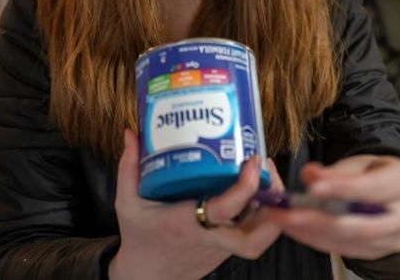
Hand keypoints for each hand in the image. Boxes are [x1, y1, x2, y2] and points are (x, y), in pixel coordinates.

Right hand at [108, 130, 284, 279]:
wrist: (146, 276)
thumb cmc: (138, 238)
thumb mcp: (126, 203)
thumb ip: (129, 168)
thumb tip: (131, 135)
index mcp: (185, 224)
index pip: (222, 211)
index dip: (244, 186)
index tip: (251, 161)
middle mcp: (208, 238)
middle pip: (255, 235)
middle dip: (271, 202)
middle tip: (268, 169)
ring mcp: (221, 247)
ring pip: (261, 235)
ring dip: (272, 206)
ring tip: (268, 174)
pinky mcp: (227, 249)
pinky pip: (254, 232)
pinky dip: (262, 212)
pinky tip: (258, 189)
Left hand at [273, 155, 399, 259]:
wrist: (394, 195)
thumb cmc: (375, 174)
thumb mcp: (360, 162)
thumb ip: (335, 170)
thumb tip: (310, 174)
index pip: (372, 188)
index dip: (342, 189)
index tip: (313, 188)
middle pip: (361, 225)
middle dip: (320, 220)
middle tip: (288, 214)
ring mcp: (392, 239)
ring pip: (350, 241)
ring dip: (312, 232)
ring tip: (284, 220)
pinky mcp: (376, 252)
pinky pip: (343, 250)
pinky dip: (316, 239)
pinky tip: (296, 229)